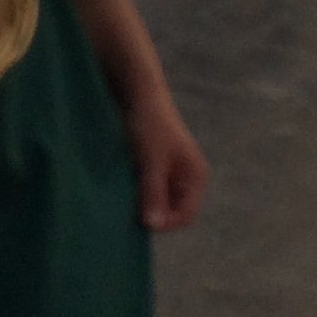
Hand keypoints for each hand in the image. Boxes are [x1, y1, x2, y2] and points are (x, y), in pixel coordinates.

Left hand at [126, 91, 207, 232]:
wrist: (137, 91)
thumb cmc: (150, 124)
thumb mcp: (152, 160)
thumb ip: (153, 192)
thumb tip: (153, 225)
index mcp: (195, 177)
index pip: (185, 216)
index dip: (165, 223)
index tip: (140, 220)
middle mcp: (185, 178)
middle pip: (170, 210)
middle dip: (151, 212)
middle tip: (128, 208)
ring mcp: (169, 172)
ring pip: (155, 200)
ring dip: (141, 201)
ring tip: (124, 194)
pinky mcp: (153, 166)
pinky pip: (145, 189)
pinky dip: (134, 190)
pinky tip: (121, 185)